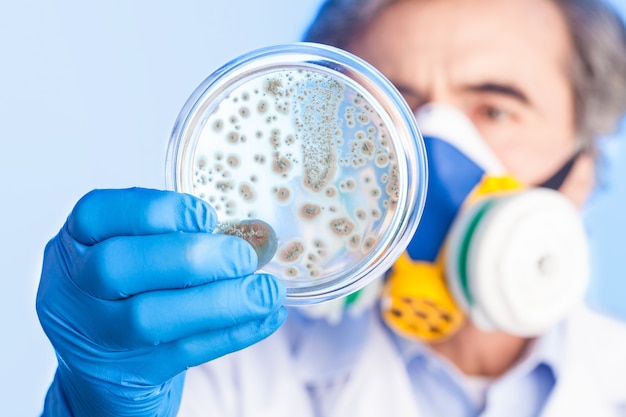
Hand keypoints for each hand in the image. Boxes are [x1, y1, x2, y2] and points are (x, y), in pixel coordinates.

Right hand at [36, 188, 286, 415]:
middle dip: (190, 256)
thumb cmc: (130, 293)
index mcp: (75, 243)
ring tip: (265, 291)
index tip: (207, 216)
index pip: (98, 213)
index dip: (158, 210)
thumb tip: (258, 236)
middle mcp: (74, 288)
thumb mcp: (140, 255)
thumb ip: (185, 238)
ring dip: (220, 301)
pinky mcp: (127, 374)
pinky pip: (184, 352)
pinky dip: (233, 332)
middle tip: (243, 257)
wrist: (102, 367)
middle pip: (117, 266)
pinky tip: (266, 317)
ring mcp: (96, 336)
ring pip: (148, 318)